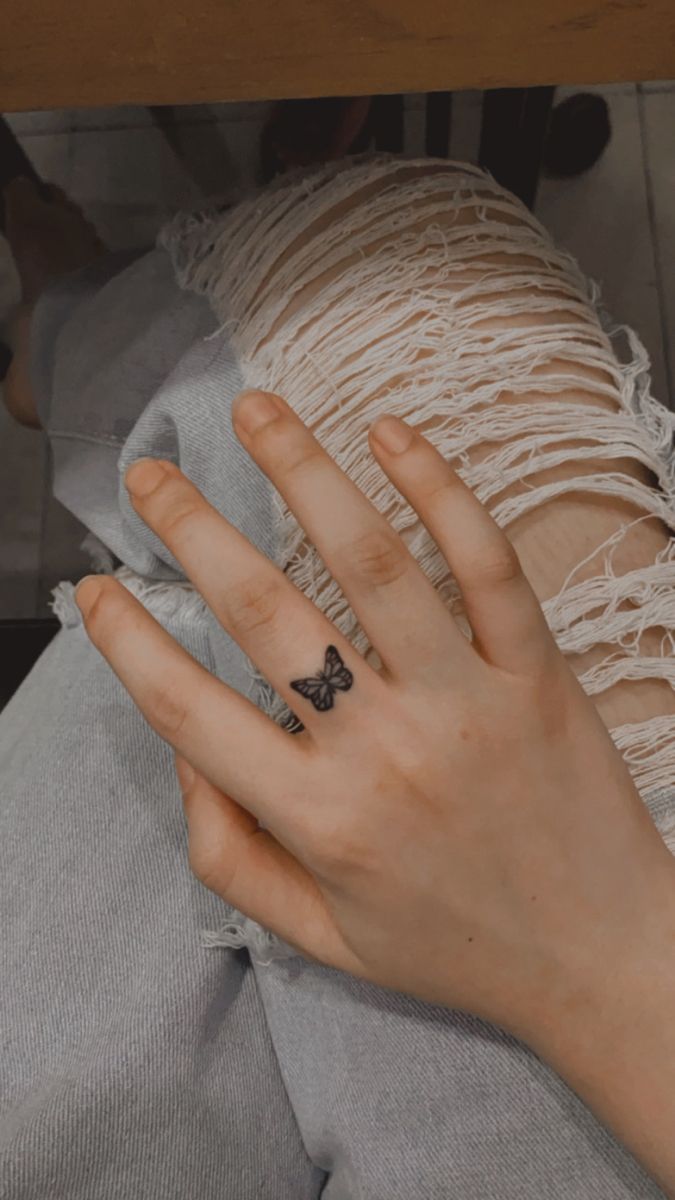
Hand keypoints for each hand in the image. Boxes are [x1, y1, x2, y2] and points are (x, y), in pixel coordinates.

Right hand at [75, 388, 674, 1047]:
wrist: (602, 962)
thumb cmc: (456, 946)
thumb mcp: (320, 938)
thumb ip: (230, 855)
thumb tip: (185, 752)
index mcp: (320, 820)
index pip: (188, 709)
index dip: (124, 641)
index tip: (94, 589)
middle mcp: (384, 750)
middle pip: (266, 613)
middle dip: (191, 529)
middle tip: (150, 474)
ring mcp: (465, 702)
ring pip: (371, 563)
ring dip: (304, 473)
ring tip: (259, 411)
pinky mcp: (536, 673)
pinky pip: (487, 566)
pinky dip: (441, 492)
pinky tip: (393, 437)